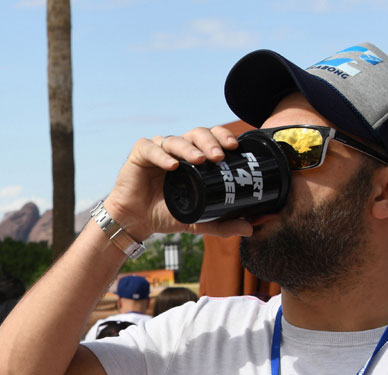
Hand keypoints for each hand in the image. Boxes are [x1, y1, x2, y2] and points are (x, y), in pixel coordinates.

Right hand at [103, 126, 256, 241]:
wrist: (136, 221)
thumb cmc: (165, 215)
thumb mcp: (198, 221)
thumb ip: (223, 224)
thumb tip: (251, 228)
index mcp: (194, 158)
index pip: (212, 138)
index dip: (223, 137)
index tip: (233, 148)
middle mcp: (178, 150)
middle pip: (197, 133)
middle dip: (210, 142)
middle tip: (218, 156)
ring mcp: (159, 149)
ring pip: (176, 139)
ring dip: (189, 148)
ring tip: (198, 160)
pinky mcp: (140, 153)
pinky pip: (151, 148)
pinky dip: (161, 155)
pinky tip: (171, 165)